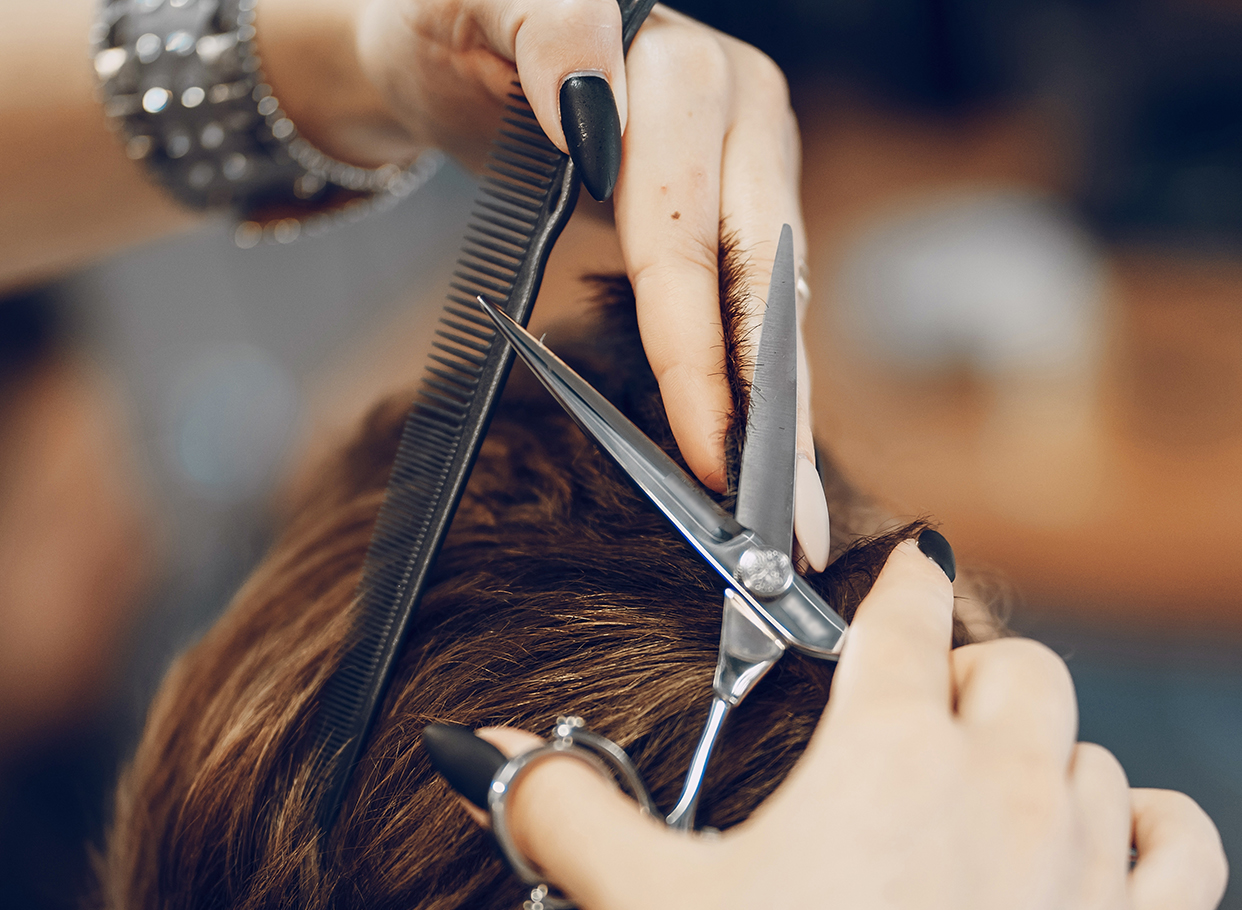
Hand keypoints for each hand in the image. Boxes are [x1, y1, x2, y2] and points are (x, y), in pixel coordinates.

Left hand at [350, 0, 810, 494]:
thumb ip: (546, 25)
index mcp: (685, 70)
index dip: (697, 350)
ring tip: (792, 522)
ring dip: (779, 419)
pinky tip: (760, 463)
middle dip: (770, 414)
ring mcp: (747, 162)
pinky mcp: (738, 206)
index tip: (705, 452)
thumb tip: (586, 107)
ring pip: (772, 309)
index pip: (690, 236)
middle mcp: (741, 113)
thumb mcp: (475, 1)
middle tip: (784, 526)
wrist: (451, 39)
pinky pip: (751, 311)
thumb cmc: (449, 25)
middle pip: (759, 286)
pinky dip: (755, 392)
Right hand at [468, 542, 1226, 909]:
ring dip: (1046, 763)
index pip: (906, 615)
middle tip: (925, 718)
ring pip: (1093, 758)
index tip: (898, 577)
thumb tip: (483, 750)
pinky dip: (1155, 830)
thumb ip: (567, 809)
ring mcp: (1078, 872)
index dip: (897, 584)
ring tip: (992, 802)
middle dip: (972, 676)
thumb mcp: (649, 908)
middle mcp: (999, 787)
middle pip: (1021, 670)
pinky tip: (1113, 841)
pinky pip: (1186, 849)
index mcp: (886, 750)